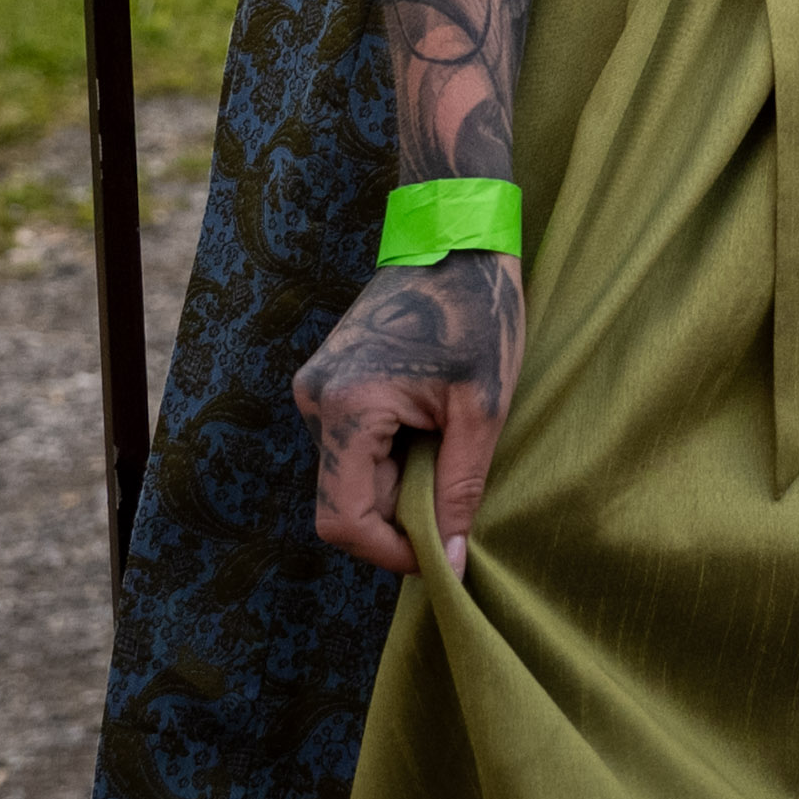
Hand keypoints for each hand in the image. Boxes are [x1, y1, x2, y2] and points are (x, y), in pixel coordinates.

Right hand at [297, 249, 523, 578]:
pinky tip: (431, 422)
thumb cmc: (480, 315)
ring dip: (398, 479)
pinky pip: (351, 441)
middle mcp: (315, 399)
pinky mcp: (328, 378)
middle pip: (345, 498)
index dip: (389, 551)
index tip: (438, 556)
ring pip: (349, 472)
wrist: (460, 236)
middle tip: (456, 496)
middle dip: (399, 513)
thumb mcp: (484, 408)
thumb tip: (447, 561)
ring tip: (450, 441)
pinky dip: (390, 451)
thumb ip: (460, 489)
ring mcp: (315, 386)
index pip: (345, 519)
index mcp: (347, 407)